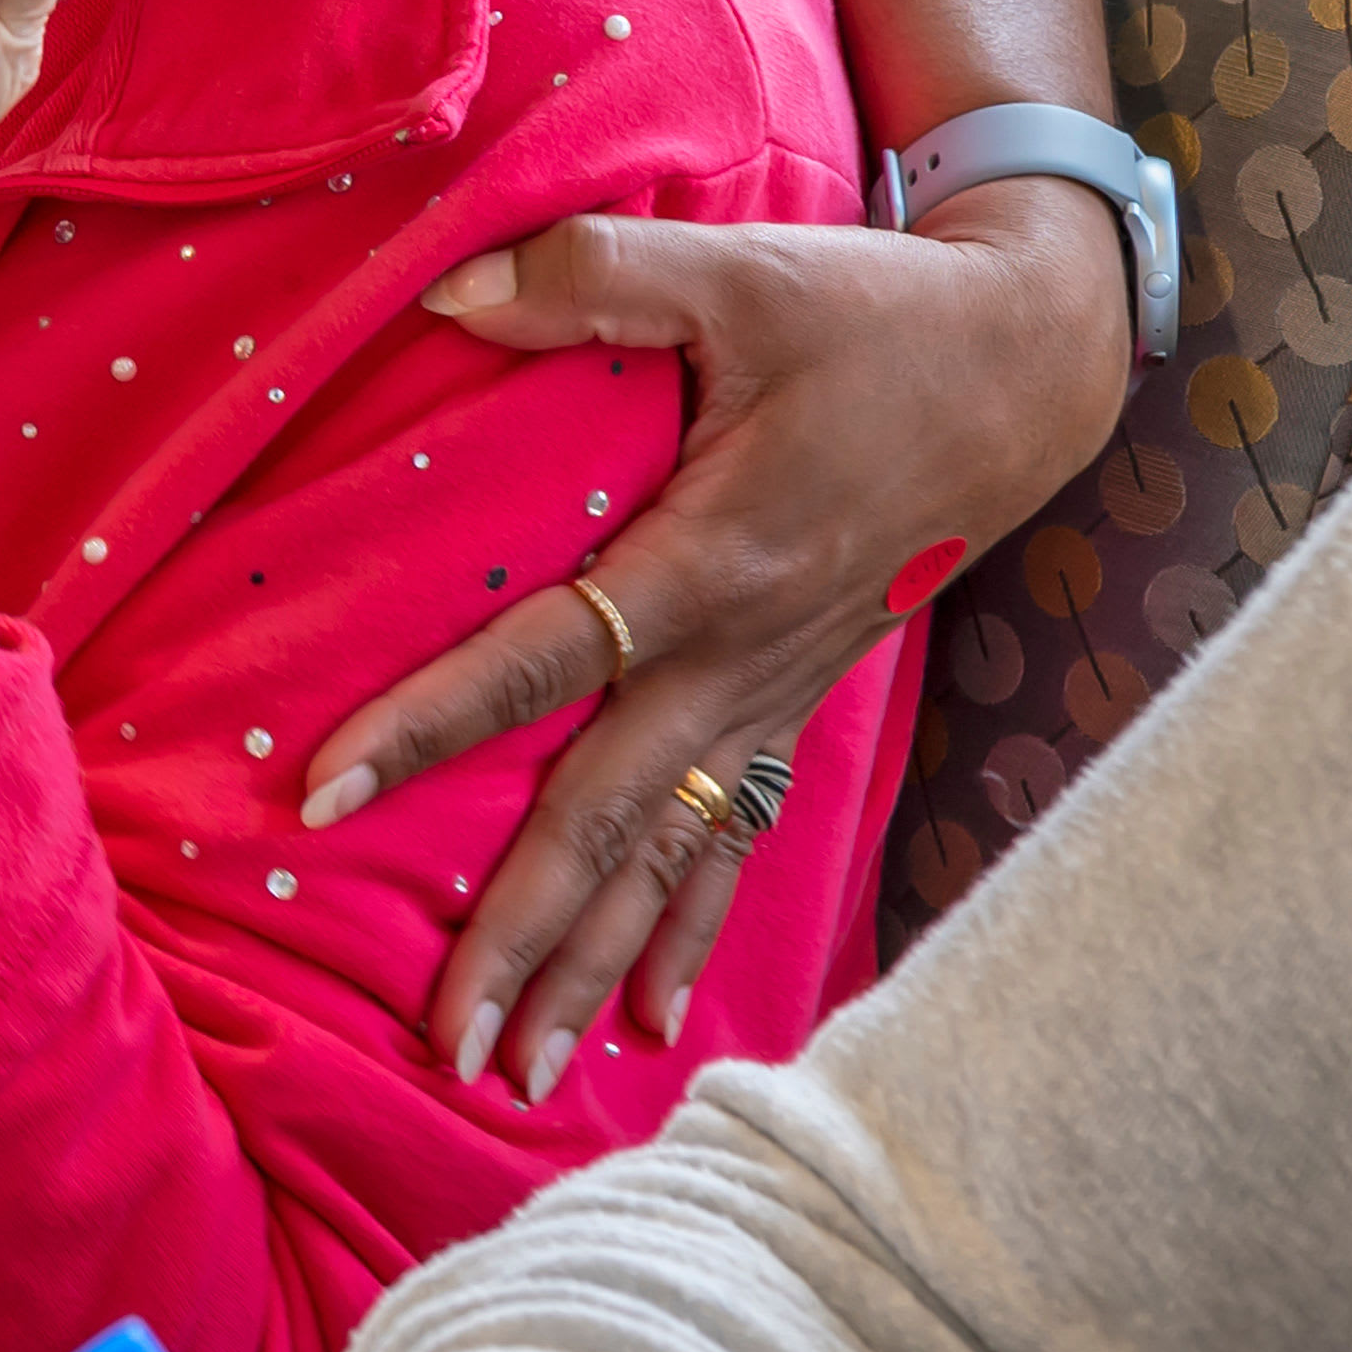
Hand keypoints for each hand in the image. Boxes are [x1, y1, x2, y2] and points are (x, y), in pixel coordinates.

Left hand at [303, 179, 1126, 1093]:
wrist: (1028, 369)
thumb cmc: (875, 315)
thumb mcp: (739, 273)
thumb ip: (591, 275)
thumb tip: (449, 292)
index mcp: (712, 559)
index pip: (539, 662)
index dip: (428, 725)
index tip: (323, 793)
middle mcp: (741, 656)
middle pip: (606, 818)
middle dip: (521, 935)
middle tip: (442, 1043)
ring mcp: (774, 694)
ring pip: (667, 858)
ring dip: (593, 967)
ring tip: (517, 1077)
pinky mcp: (795, 703)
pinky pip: (735, 842)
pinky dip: (689, 935)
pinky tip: (653, 1030)